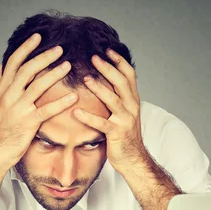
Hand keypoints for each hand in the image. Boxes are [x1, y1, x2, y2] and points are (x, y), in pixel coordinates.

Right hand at [0, 33, 77, 166]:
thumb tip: (2, 65)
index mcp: (2, 89)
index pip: (13, 62)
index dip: (26, 48)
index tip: (38, 37)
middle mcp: (8, 95)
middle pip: (27, 69)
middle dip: (44, 57)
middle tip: (59, 48)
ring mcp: (18, 108)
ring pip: (37, 86)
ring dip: (54, 74)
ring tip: (68, 65)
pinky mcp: (28, 122)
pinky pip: (47, 109)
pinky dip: (61, 102)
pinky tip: (73, 97)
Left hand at [73, 49, 146, 172]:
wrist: (134, 159)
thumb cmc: (125, 136)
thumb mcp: (125, 113)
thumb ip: (118, 98)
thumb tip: (106, 81)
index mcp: (133, 100)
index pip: (129, 75)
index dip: (119, 61)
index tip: (107, 50)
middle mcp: (132, 107)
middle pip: (121, 82)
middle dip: (108, 68)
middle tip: (94, 57)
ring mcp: (125, 120)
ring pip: (113, 99)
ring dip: (98, 88)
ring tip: (85, 79)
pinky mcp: (117, 133)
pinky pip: (101, 123)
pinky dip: (88, 117)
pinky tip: (76, 112)